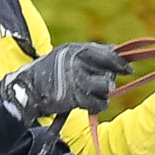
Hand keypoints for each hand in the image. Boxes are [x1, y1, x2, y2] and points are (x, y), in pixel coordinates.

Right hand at [2, 41, 126, 119]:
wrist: (25, 89)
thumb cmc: (49, 73)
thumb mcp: (67, 56)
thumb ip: (91, 53)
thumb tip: (118, 51)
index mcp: (75, 49)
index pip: (107, 53)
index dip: (120, 62)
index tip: (129, 69)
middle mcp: (76, 61)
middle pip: (109, 70)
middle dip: (107, 78)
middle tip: (98, 84)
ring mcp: (76, 79)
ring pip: (107, 86)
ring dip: (103, 92)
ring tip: (91, 93)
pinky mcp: (74, 97)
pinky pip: (99, 102)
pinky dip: (97, 105)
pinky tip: (89, 104)